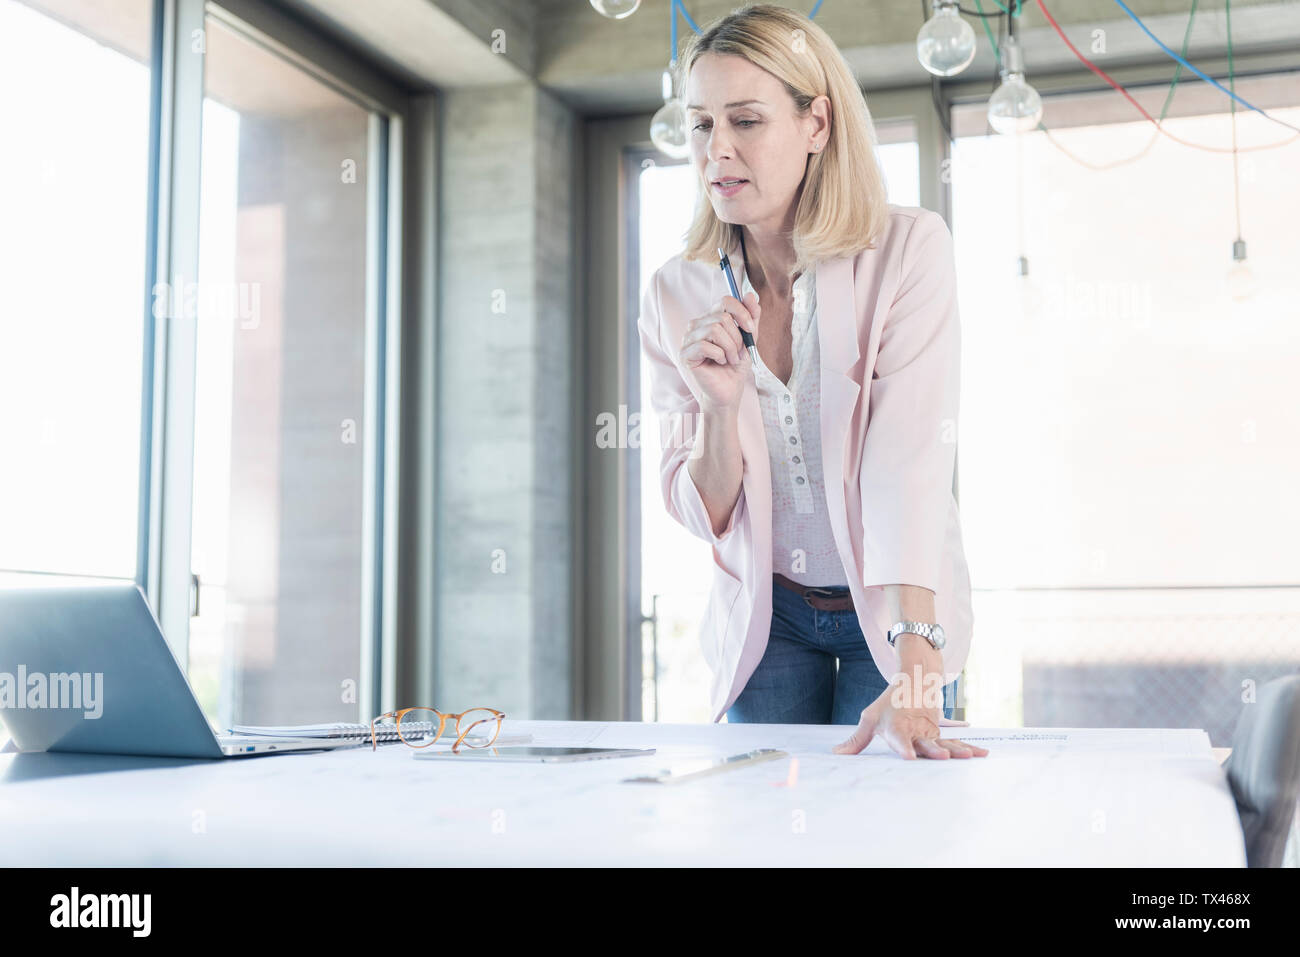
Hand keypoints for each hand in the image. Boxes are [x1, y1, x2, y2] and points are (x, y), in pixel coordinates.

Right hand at [679, 292, 759, 413]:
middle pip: (722, 317)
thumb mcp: (748, 339)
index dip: (742, 313)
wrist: (729, 390)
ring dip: (730, 347)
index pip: (725, 301)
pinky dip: (719, 355)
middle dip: (737, 337)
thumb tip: (751, 295)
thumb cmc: (735, 365)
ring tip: (731, 359)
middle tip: (738, 353)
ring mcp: (688, 338)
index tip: (750, 329)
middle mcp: (697, 324)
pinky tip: (720, 362)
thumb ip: (750, 318)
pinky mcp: (685, 353)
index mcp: (711, 317)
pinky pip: (705, 345)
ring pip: (714, 329)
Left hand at [830, 687, 989, 760]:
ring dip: (957, 750)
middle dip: (933, 751)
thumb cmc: (889, 704)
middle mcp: (915, 730)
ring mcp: (931, 732)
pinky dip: (969, 748)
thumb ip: (856, 740)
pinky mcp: (941, 734)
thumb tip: (836, 755)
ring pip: (945, 743)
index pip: (898, 738)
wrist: (914, 681)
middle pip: (925, 742)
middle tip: (942, 757)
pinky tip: (983, 755)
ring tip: (969, 756)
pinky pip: (956, 743)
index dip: (902, 747)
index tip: (907, 756)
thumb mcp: (869, 718)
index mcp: (896, 727)